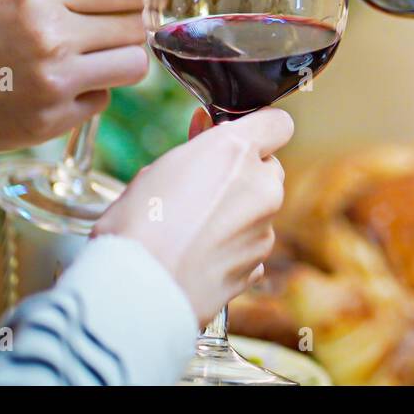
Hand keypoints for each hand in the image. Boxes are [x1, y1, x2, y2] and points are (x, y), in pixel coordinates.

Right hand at [0, 0, 147, 191]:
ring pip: (134, 66)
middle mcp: (52, 37)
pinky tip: (58, 90)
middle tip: (119, 33)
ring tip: (96, 61)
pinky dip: (90, 95)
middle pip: (138, 27)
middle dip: (135, 29)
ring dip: (122, 63)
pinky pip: (102, 101)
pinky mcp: (54, 120)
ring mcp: (55, 82)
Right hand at [92, 108, 289, 325]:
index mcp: (236, 152)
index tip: (241, 137)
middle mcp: (261, 187)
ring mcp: (264, 229)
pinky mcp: (257, 265)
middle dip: (244, 175)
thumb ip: (197, 149)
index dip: (258, 129)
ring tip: (192, 229)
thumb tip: (210, 133)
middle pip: (268, 169)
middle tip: (205, 186)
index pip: (278, 123)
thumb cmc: (136, 225)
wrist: (136, 290)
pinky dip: (233, 248)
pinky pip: (251, 246)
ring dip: (237, 214)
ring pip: (260, 210)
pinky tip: (199, 255)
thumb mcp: (158, 168)